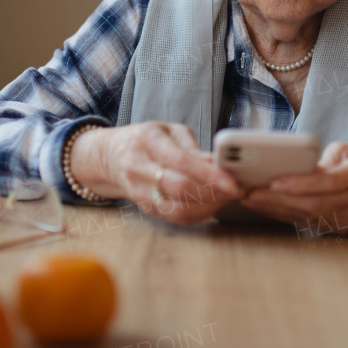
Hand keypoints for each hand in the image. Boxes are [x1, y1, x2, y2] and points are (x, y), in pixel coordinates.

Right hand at [74, 122, 242, 225]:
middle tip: (236, 190)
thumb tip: (218, 164)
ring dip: (209, 206)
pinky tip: (212, 204)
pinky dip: (198, 213)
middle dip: (214, 193)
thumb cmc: (146, 139)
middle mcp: (138, 167)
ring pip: (178, 208)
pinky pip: (175, 217)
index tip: (233, 182)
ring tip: (227, 197)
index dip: (210, 175)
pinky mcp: (144, 207)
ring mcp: (138, 191)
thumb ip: (193, 148)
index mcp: (147, 141)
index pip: (181, 162)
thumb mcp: (169, 131)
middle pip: (180, 189)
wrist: (110, 156)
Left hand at [239, 142, 347, 233]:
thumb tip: (290, 167)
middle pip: (314, 205)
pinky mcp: (341, 231)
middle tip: (250, 193)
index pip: (328, 181)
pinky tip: (266, 208)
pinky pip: (309, 225)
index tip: (273, 181)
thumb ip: (323, 158)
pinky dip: (285, 216)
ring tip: (251, 199)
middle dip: (278, 200)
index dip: (300, 183)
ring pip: (309, 218)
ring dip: (276, 210)